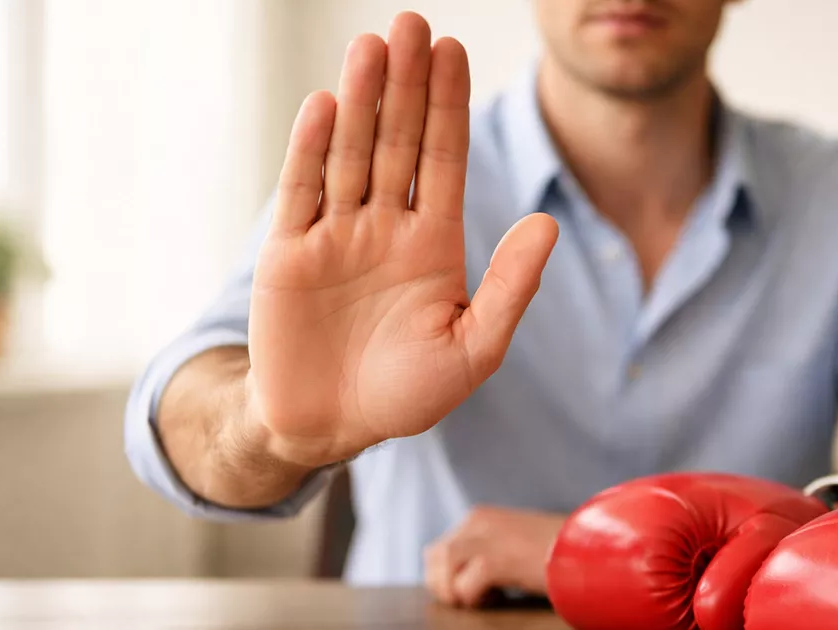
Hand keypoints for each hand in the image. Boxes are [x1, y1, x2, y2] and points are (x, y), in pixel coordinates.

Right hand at [243, 12, 558, 468]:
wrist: (331, 428)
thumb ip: (510, 287)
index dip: (448, 107)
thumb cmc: (407, 393)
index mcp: (433, 243)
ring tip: (372, 46)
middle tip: (413, 23)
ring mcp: (336, 235)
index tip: (454, 51)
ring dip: (361, 102)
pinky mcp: (290, 254)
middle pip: (398, 142)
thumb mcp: (473, 349)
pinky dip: (312, 151)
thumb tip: (547, 223)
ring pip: (352, 155)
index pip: (444, 160)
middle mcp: (385, 226)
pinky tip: (327, 105)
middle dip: (406, 85)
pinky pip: (302, 192)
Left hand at [424, 506, 564, 607]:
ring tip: (483, 598)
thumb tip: (463, 576)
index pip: (439, 548)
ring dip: (455, 590)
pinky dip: (475, 600)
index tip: (475, 589)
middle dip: (444, 583)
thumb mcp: (517, 543)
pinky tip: (498, 598)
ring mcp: (486, 538)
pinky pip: (464, 587)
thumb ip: (490, 549)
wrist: (590, 550)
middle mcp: (479, 521)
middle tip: (472, 598)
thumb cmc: (560, 552)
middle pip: (433, 556)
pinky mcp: (496, 559)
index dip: (448, 576)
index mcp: (482, 517)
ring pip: (442, 566)